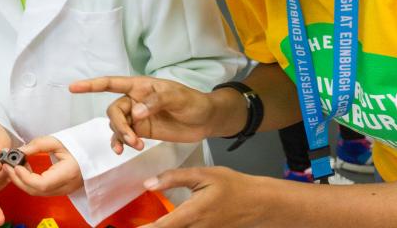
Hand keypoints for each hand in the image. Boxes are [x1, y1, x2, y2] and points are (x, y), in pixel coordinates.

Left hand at [5, 136, 81, 196]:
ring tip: (14, 165)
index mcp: (68, 173)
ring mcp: (63, 190)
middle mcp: (65, 186)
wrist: (94, 153)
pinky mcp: (59, 190)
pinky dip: (28, 181)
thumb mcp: (59, 141)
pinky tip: (24, 169)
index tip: (16, 165)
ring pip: (36, 192)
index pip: (42, 184)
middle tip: (7, 165)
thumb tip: (20, 150)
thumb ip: (38, 145)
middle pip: (36, 191)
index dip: (25, 177)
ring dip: (21, 180)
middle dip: (18, 179)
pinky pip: (40, 190)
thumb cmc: (79, 145)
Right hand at [71, 76, 217, 153]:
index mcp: (141, 86)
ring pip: (117, 125)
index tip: (73, 88)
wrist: (206, 120)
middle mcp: (134, 100)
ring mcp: (137, 117)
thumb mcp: (178, 98)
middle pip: (113, 111)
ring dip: (123, 137)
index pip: (112, 83)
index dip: (91, 85)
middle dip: (120, 126)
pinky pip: (123, 136)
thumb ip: (156, 102)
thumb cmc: (194, 102)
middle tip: (133, 140)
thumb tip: (135, 113)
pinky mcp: (141, 131)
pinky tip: (121, 151)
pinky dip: (119, 143)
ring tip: (137, 147)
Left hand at [139, 167, 274, 227]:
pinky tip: (167, 222)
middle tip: (136, 223)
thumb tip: (148, 183)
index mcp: (193, 214)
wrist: (260, 203)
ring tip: (149, 223)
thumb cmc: (233, 186)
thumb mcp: (203, 174)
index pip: (161, 227)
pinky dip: (174, 227)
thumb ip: (173, 178)